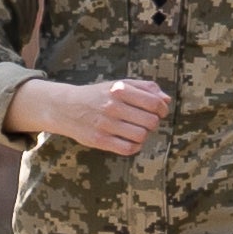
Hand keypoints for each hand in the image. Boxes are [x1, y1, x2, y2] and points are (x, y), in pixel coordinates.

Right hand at [16, 76, 165, 156]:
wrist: (66, 107)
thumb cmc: (98, 95)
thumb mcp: (119, 84)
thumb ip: (145, 88)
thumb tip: (166, 100)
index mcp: (120, 90)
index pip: (154, 103)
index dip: (162, 109)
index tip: (160, 112)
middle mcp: (112, 106)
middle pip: (150, 121)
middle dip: (153, 123)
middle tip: (146, 122)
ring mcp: (105, 124)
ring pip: (141, 135)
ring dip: (144, 135)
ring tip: (137, 131)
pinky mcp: (99, 140)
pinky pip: (128, 149)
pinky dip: (135, 146)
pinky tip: (130, 141)